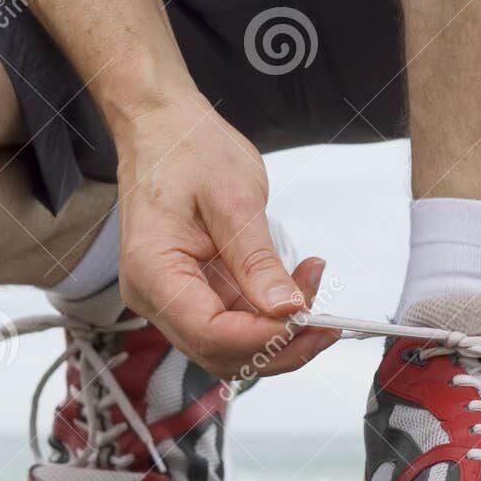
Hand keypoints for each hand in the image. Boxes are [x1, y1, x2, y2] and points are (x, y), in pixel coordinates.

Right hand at [112, 90, 339, 377]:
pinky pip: (230, 321)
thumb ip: (258, 260)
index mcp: (153, 270)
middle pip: (219, 352)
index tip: (308, 317)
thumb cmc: (186, 149)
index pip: (210, 333)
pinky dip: (267, 315)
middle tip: (327, 318)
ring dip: (278, 333)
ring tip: (315, 290)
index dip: (264, 337)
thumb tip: (286, 310)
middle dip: (278, 344)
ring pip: (228, 345)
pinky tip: (296, 286)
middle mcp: (154, 294)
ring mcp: (169, 296)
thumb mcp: (233, 198)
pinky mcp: (189, 291)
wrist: (161, 127)